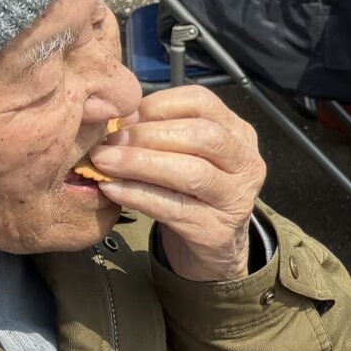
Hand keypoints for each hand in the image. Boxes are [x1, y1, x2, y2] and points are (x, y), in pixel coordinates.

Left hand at [87, 84, 266, 281]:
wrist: (213, 247)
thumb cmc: (192, 192)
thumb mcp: (185, 154)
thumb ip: (162, 132)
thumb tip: (117, 120)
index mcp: (239, 133)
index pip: (202, 102)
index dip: (159, 105)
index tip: (123, 118)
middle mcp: (247, 163)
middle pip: (202, 135)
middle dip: (149, 135)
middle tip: (109, 141)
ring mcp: (236, 199)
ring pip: (191, 173)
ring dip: (140, 164)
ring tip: (103, 162)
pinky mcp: (217, 231)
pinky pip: (173, 208)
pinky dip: (137, 195)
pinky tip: (111, 189)